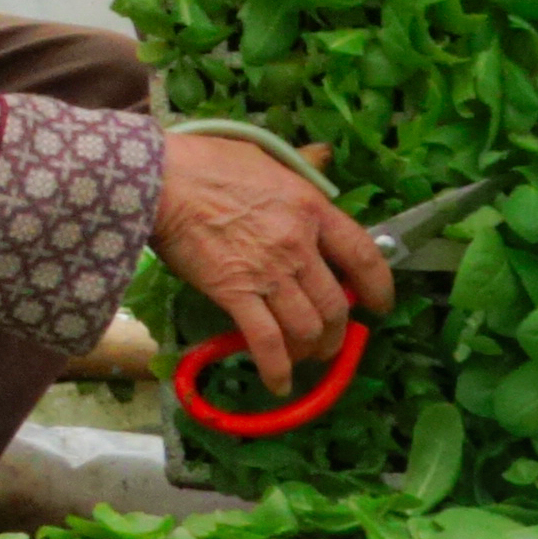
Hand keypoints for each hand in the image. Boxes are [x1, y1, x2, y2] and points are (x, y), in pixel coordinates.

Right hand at [153, 132, 392, 397]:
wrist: (158, 181)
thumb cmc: (205, 163)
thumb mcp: (264, 155)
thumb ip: (299, 165)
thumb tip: (324, 155)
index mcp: (311, 209)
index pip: (363, 256)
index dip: (379, 287)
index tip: (378, 305)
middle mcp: (298, 246)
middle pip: (335, 304)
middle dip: (338, 331)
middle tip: (329, 340)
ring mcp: (268, 273)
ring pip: (308, 328)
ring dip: (311, 350)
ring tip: (304, 356)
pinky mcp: (235, 294)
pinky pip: (267, 342)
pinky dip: (277, 369)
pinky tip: (278, 383)